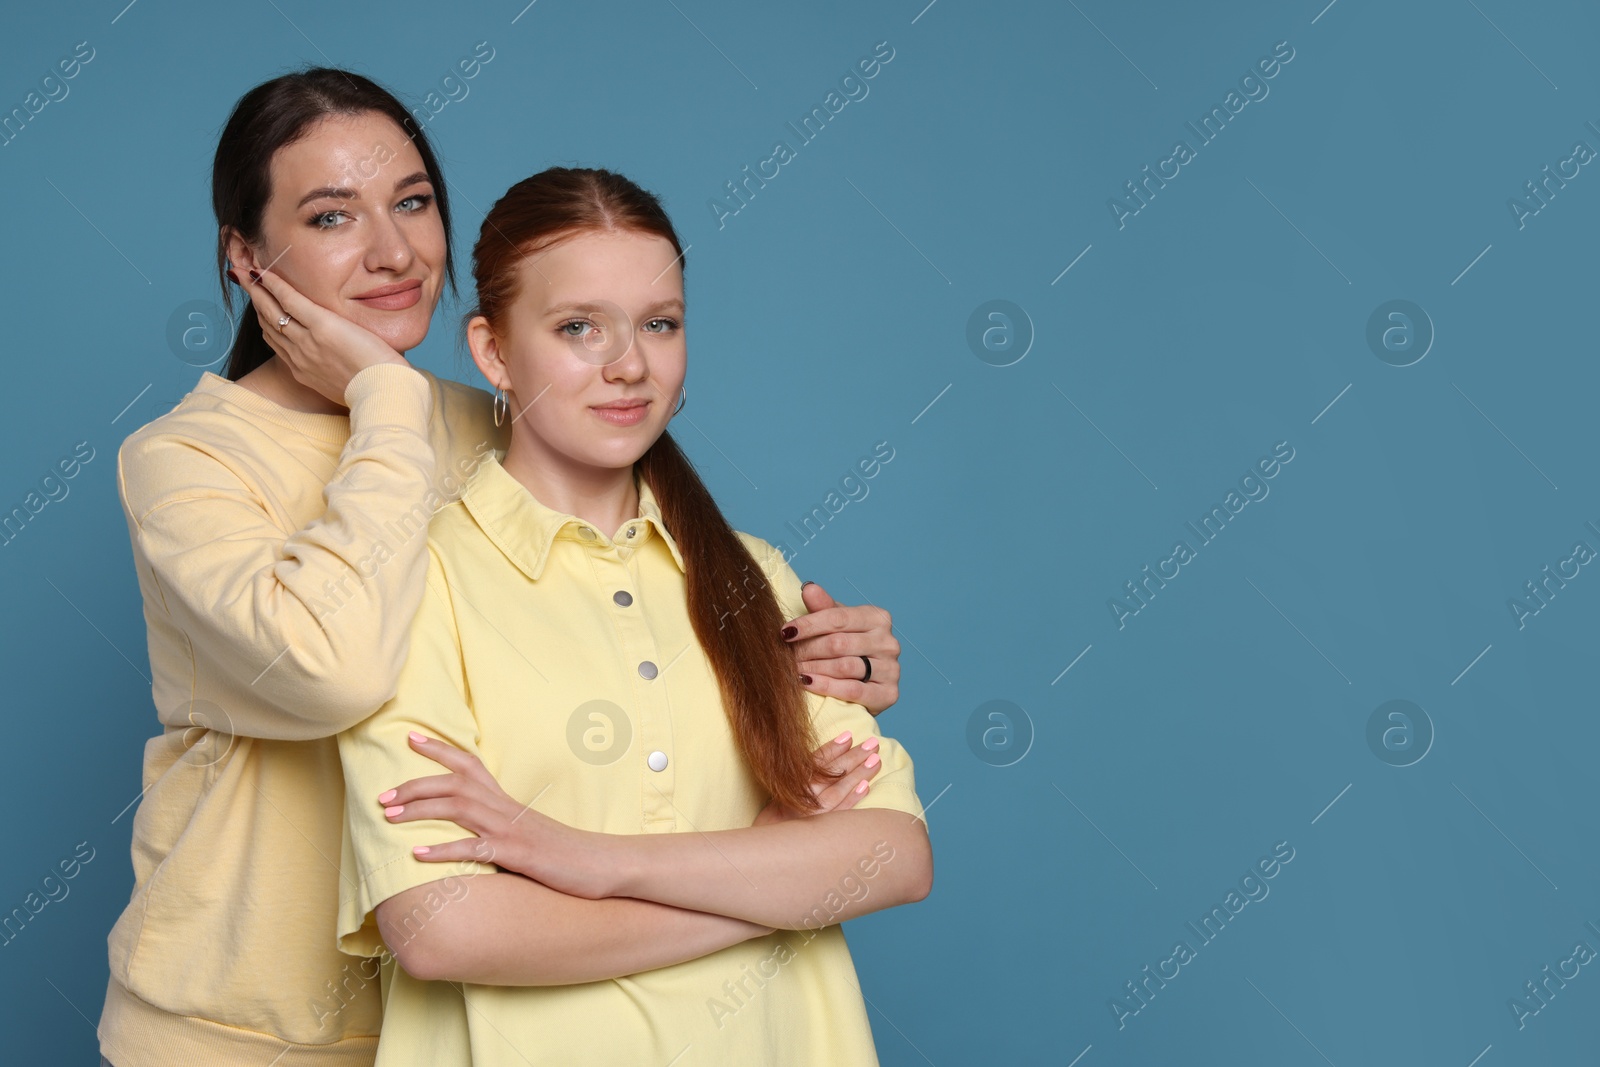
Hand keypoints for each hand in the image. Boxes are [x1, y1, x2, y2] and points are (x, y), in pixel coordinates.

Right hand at [232, 264, 409, 404]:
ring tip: (246, 272)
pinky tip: (263, 271)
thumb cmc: (375, 388)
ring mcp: (307, 342)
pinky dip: (274, 284)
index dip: (266, 322)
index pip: (277, 342)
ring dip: (257, 289)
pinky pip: (290, 300)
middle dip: (254, 301)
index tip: (261, 307)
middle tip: (243, 281)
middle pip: (269, 324)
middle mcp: (299, 357)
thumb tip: (344, 363)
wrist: (384, 390)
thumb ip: (337, 371)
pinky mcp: (322, 326)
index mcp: (304, 371)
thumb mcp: (347, 385)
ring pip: (272, 311)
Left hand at [378, 731, 618, 899]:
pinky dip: (444, 850)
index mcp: (507, 800)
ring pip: (459, 808)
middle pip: (454, 783)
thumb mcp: (526, 832)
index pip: (470, 764)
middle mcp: (506, 807)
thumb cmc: (562, 851)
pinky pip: (475, 849)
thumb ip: (499, 825)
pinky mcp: (517, 855)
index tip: (410, 737)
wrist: (601, 863)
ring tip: (390, 816)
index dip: (439, 749)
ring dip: (421, 809)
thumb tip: (472, 829)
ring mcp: (511, 829)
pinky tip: (418, 855)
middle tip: (381, 794)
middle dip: (414, 785)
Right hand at [753, 731, 882, 825]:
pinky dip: (853, 799)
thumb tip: (827, 758)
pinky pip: (839, 814)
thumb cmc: (776, 820)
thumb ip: (800, 779)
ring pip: (838, 791)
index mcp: (790, 786)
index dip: (831, 748)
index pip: (814, 763)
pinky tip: (866, 787)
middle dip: (853, 756)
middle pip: (831, 774)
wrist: (767, 851)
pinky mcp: (820, 831)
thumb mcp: (780, 796)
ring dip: (858, 774)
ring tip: (876, 760)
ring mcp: (812, 816)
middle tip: (873, 743)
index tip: (848, 735)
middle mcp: (801, 799)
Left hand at [781, 582, 900, 715]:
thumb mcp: (836, 624)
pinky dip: (827, 686)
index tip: (785, 632)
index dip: (809, 625)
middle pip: (839, 643)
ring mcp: (891, 669)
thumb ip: (823, 607)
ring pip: (844, 666)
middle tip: (785, 655)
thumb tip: (809, 589)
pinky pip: (853, 690)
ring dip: (813, 668)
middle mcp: (888, 642)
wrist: (867, 682)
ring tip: (792, 669)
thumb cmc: (848, 647)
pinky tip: (807, 682)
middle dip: (807, 649)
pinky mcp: (889, 693)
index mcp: (878, 618)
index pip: (838, 618)